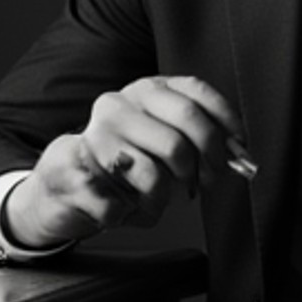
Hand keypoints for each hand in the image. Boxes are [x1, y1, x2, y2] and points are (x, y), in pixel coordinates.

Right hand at [5, 74, 253, 246]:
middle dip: (206, 162)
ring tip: (162, 197)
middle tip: (205, 182)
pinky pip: (135, 197)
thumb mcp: (158, 137)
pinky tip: (133, 205)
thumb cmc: (121, 160)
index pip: (195, 92)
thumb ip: (195, 138)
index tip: (237, 148)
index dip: (225, 122)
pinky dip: (142, 210)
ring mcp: (98, 135)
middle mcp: (119, 105)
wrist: (64, 181)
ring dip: (172, 192)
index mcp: (143, 90)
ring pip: (162, 166)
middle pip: (184, 128)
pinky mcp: (82, 170)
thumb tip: (237, 152)